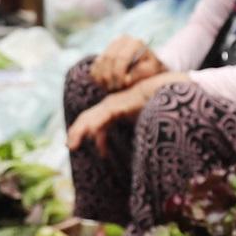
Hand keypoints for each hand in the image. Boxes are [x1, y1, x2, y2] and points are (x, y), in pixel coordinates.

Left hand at [65, 73, 187, 154]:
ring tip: (71, 145)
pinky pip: (101, 118)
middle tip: (70, 146)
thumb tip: (138, 144)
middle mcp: (110, 105)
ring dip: (78, 131)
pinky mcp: (117, 106)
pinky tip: (90, 136)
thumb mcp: (142, 120)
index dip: (86, 131)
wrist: (166, 89)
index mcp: (113, 108)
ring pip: (89, 118)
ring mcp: (112, 104)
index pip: (94, 119)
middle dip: (76, 131)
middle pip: (87, 117)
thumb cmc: (157, 104)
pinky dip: (93, 128)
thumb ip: (135, 128)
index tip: (88, 146)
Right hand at [91, 36, 163, 90]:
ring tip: (110, 88)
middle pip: (108, 59)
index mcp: (135, 43)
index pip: (121, 57)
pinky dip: (97, 77)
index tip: (121, 85)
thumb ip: (140, 73)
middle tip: (114, 88)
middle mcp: (122, 40)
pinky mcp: (104, 52)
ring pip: (100, 62)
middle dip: (110, 76)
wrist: (146, 67)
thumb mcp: (150, 71)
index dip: (119, 73)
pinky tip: (104, 84)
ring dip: (102, 77)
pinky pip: (95, 65)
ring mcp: (111, 45)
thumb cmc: (150, 70)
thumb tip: (125, 79)